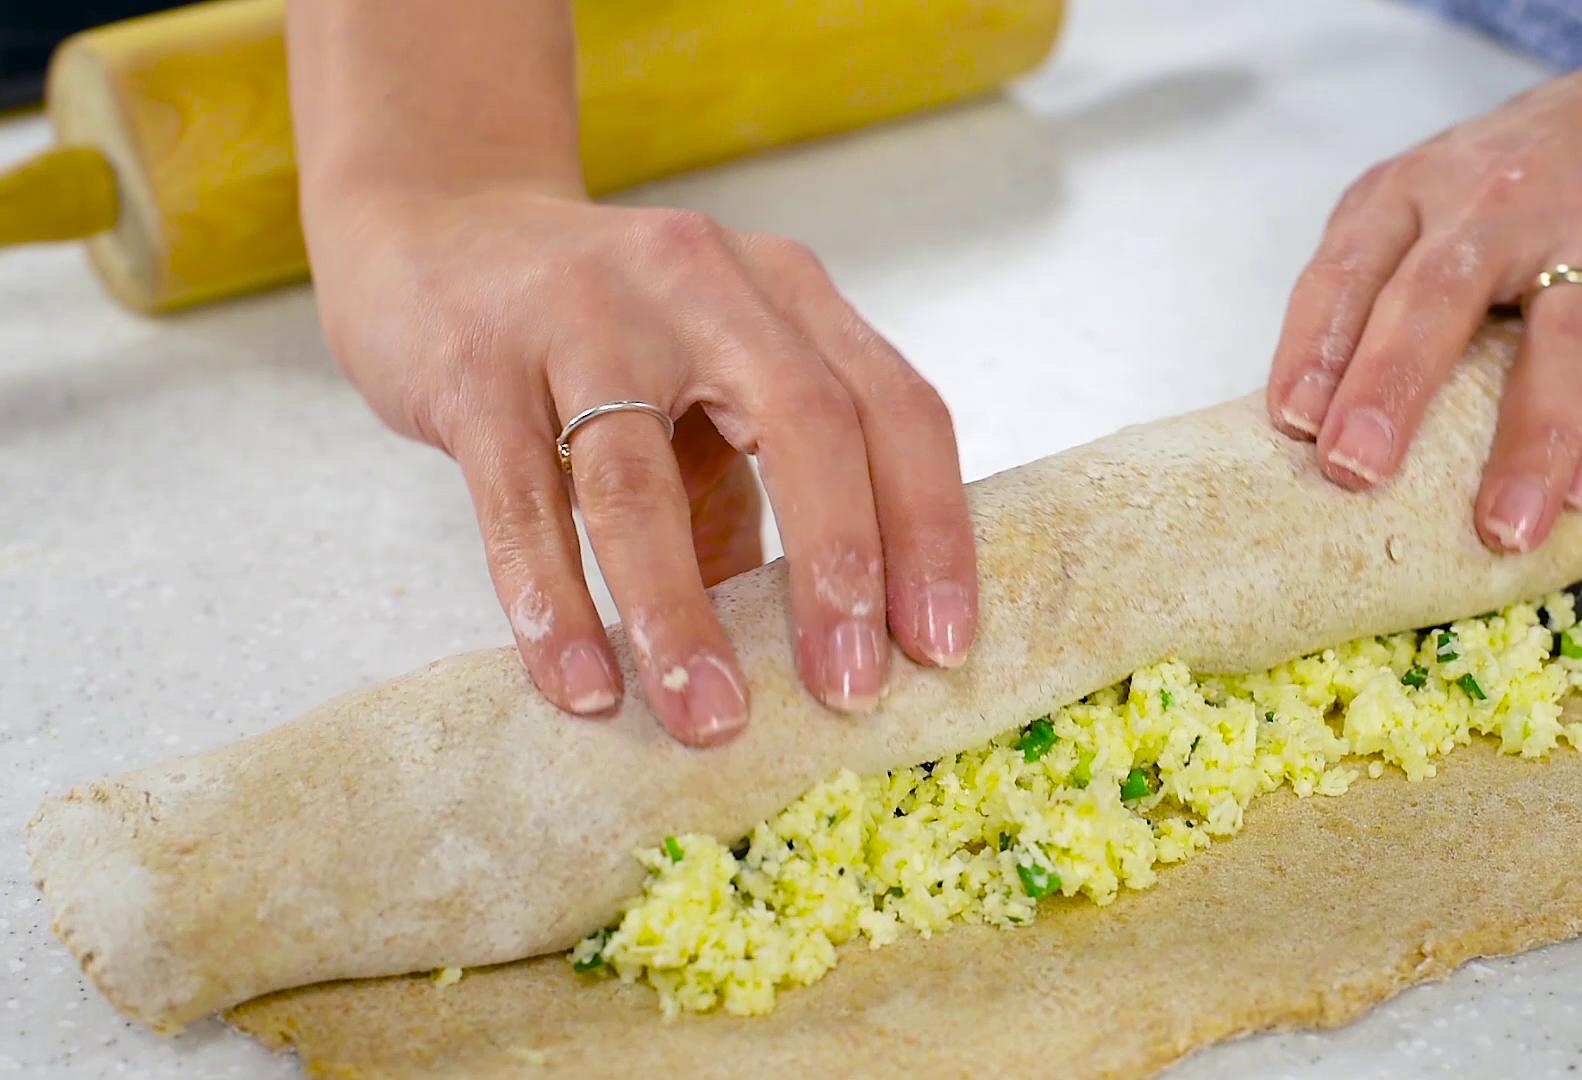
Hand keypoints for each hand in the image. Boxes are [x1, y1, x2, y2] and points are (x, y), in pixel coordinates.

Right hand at [304, 186, 977, 743]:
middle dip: (838, 569)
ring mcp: (582, 314)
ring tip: (712, 720)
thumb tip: (813, 657)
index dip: (930, 528)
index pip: (895, 406)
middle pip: (803, 422)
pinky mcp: (475, 363)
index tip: (945, 646)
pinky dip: (555, 604)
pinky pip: (519, 499)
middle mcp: (702, 282)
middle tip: (853, 692)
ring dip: (683, 614)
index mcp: (785, 293)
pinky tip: (582, 687)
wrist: (431, 231)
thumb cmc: (596, 335)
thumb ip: (754, 498)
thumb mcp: (703, 389)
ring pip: (642, 477)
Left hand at [1265, 54, 1581, 550]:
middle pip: (1437, 296)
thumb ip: (1375, 288)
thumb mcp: (1432, 205)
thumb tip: (1314, 425)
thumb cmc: (1524, 189)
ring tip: (1503, 531)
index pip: (1346, 271)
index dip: (1314, 349)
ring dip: (1529, 441)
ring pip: (1560, 341)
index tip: (1294, 425)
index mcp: (1414, 192)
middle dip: (1391, 386)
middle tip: (1358, 471)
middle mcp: (1498, 201)